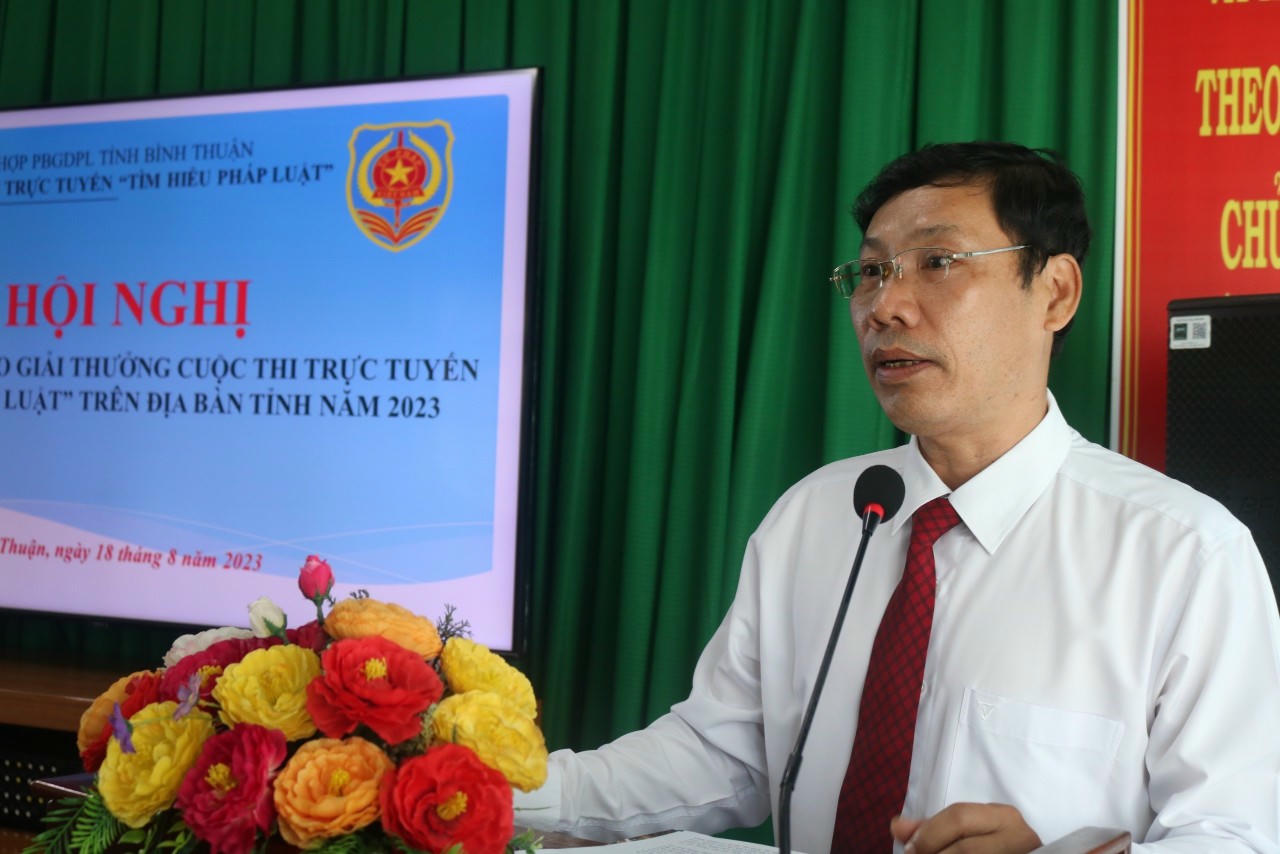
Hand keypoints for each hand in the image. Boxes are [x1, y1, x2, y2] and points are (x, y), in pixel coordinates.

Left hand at [891, 802, 1040, 852]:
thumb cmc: (996, 845)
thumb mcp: (969, 831)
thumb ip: (934, 827)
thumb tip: (896, 826)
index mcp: (1004, 817)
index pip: (959, 817)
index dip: (928, 833)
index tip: (908, 847)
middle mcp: (1018, 836)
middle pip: (966, 847)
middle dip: (933, 852)